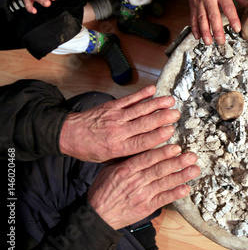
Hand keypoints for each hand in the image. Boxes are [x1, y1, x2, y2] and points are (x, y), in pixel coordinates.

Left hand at [59, 85, 180, 162]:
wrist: (69, 135)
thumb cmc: (90, 149)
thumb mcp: (109, 159)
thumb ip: (129, 153)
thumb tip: (150, 151)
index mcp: (118, 147)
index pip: (142, 142)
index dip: (158, 136)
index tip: (171, 130)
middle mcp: (118, 131)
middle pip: (144, 124)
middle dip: (162, 118)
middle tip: (176, 114)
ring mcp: (115, 117)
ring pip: (139, 110)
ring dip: (156, 104)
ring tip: (170, 101)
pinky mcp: (111, 106)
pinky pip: (128, 99)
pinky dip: (141, 94)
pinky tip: (152, 89)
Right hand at [88, 144, 199, 229]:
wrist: (97, 215)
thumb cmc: (103, 190)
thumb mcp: (109, 169)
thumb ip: (126, 158)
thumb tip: (141, 144)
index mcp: (125, 170)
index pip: (147, 159)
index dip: (162, 153)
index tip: (176, 147)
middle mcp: (135, 181)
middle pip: (159, 169)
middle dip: (177, 162)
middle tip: (191, 155)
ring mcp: (142, 195)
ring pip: (164, 183)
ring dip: (181, 176)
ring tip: (194, 169)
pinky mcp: (146, 207)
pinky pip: (163, 199)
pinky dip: (175, 194)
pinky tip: (186, 188)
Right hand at [179, 0, 247, 45]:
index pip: (228, 7)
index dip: (233, 19)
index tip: (237, 29)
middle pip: (213, 15)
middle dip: (217, 30)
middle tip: (221, 41)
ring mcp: (199, 2)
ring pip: (202, 19)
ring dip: (205, 32)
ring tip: (209, 42)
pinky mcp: (192, 5)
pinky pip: (193, 18)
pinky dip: (195, 28)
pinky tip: (198, 37)